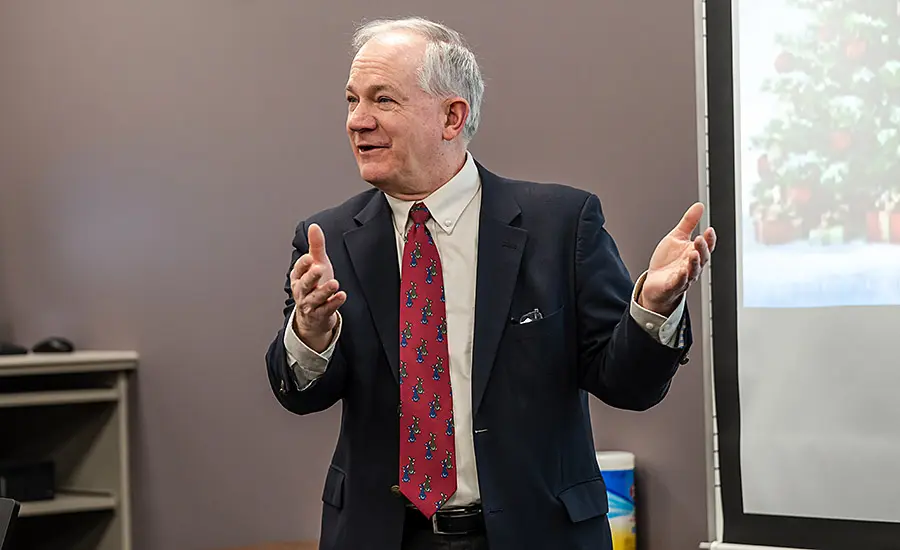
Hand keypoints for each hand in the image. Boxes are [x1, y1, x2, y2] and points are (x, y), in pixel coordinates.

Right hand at [290, 224, 345, 351]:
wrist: (314, 316)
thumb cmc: (315, 286)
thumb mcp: (317, 264)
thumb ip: (316, 246)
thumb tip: (314, 226)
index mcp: (298, 277)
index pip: (299, 269)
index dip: (303, 264)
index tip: (310, 257)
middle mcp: (302, 291)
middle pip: (305, 283)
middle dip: (311, 276)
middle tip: (319, 268)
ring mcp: (310, 304)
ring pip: (315, 298)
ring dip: (324, 291)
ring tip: (334, 283)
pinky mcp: (320, 314)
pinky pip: (326, 309)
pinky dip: (333, 303)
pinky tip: (342, 296)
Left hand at [639, 202, 715, 315]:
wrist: (655, 282)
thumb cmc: (667, 261)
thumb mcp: (677, 237)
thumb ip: (689, 222)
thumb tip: (699, 206)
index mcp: (694, 253)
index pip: (706, 246)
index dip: (709, 239)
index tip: (709, 230)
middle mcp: (691, 266)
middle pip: (701, 258)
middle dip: (702, 249)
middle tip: (699, 239)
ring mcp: (683, 277)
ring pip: (692, 271)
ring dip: (694, 263)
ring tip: (693, 254)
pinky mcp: (672, 286)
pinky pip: (678, 283)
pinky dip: (681, 278)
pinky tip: (681, 272)